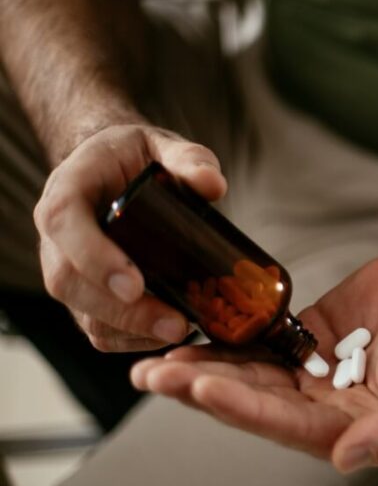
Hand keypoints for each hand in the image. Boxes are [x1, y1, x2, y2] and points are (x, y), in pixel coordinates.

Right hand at [34, 124, 226, 350]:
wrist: (117, 171)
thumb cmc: (135, 159)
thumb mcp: (162, 146)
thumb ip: (189, 159)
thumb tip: (212, 185)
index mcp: (68, 191)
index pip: (64, 223)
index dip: (94, 258)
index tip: (135, 284)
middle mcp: (57, 236)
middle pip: (70, 281)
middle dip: (121, 311)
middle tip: (174, 324)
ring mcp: (68, 270)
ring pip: (82, 313)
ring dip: (130, 331)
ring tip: (181, 332)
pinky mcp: (87, 296)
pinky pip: (98, 328)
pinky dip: (131, 340)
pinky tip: (168, 336)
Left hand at [130, 237, 377, 472]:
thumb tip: (347, 459)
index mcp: (362, 427)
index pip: (294, 426)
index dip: (248, 409)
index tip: (205, 388)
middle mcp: (333, 406)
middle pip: (260, 404)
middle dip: (207, 392)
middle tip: (157, 377)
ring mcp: (319, 371)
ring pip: (253, 376)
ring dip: (206, 370)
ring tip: (156, 365)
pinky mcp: (311, 336)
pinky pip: (263, 340)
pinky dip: (229, 338)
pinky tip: (193, 332)